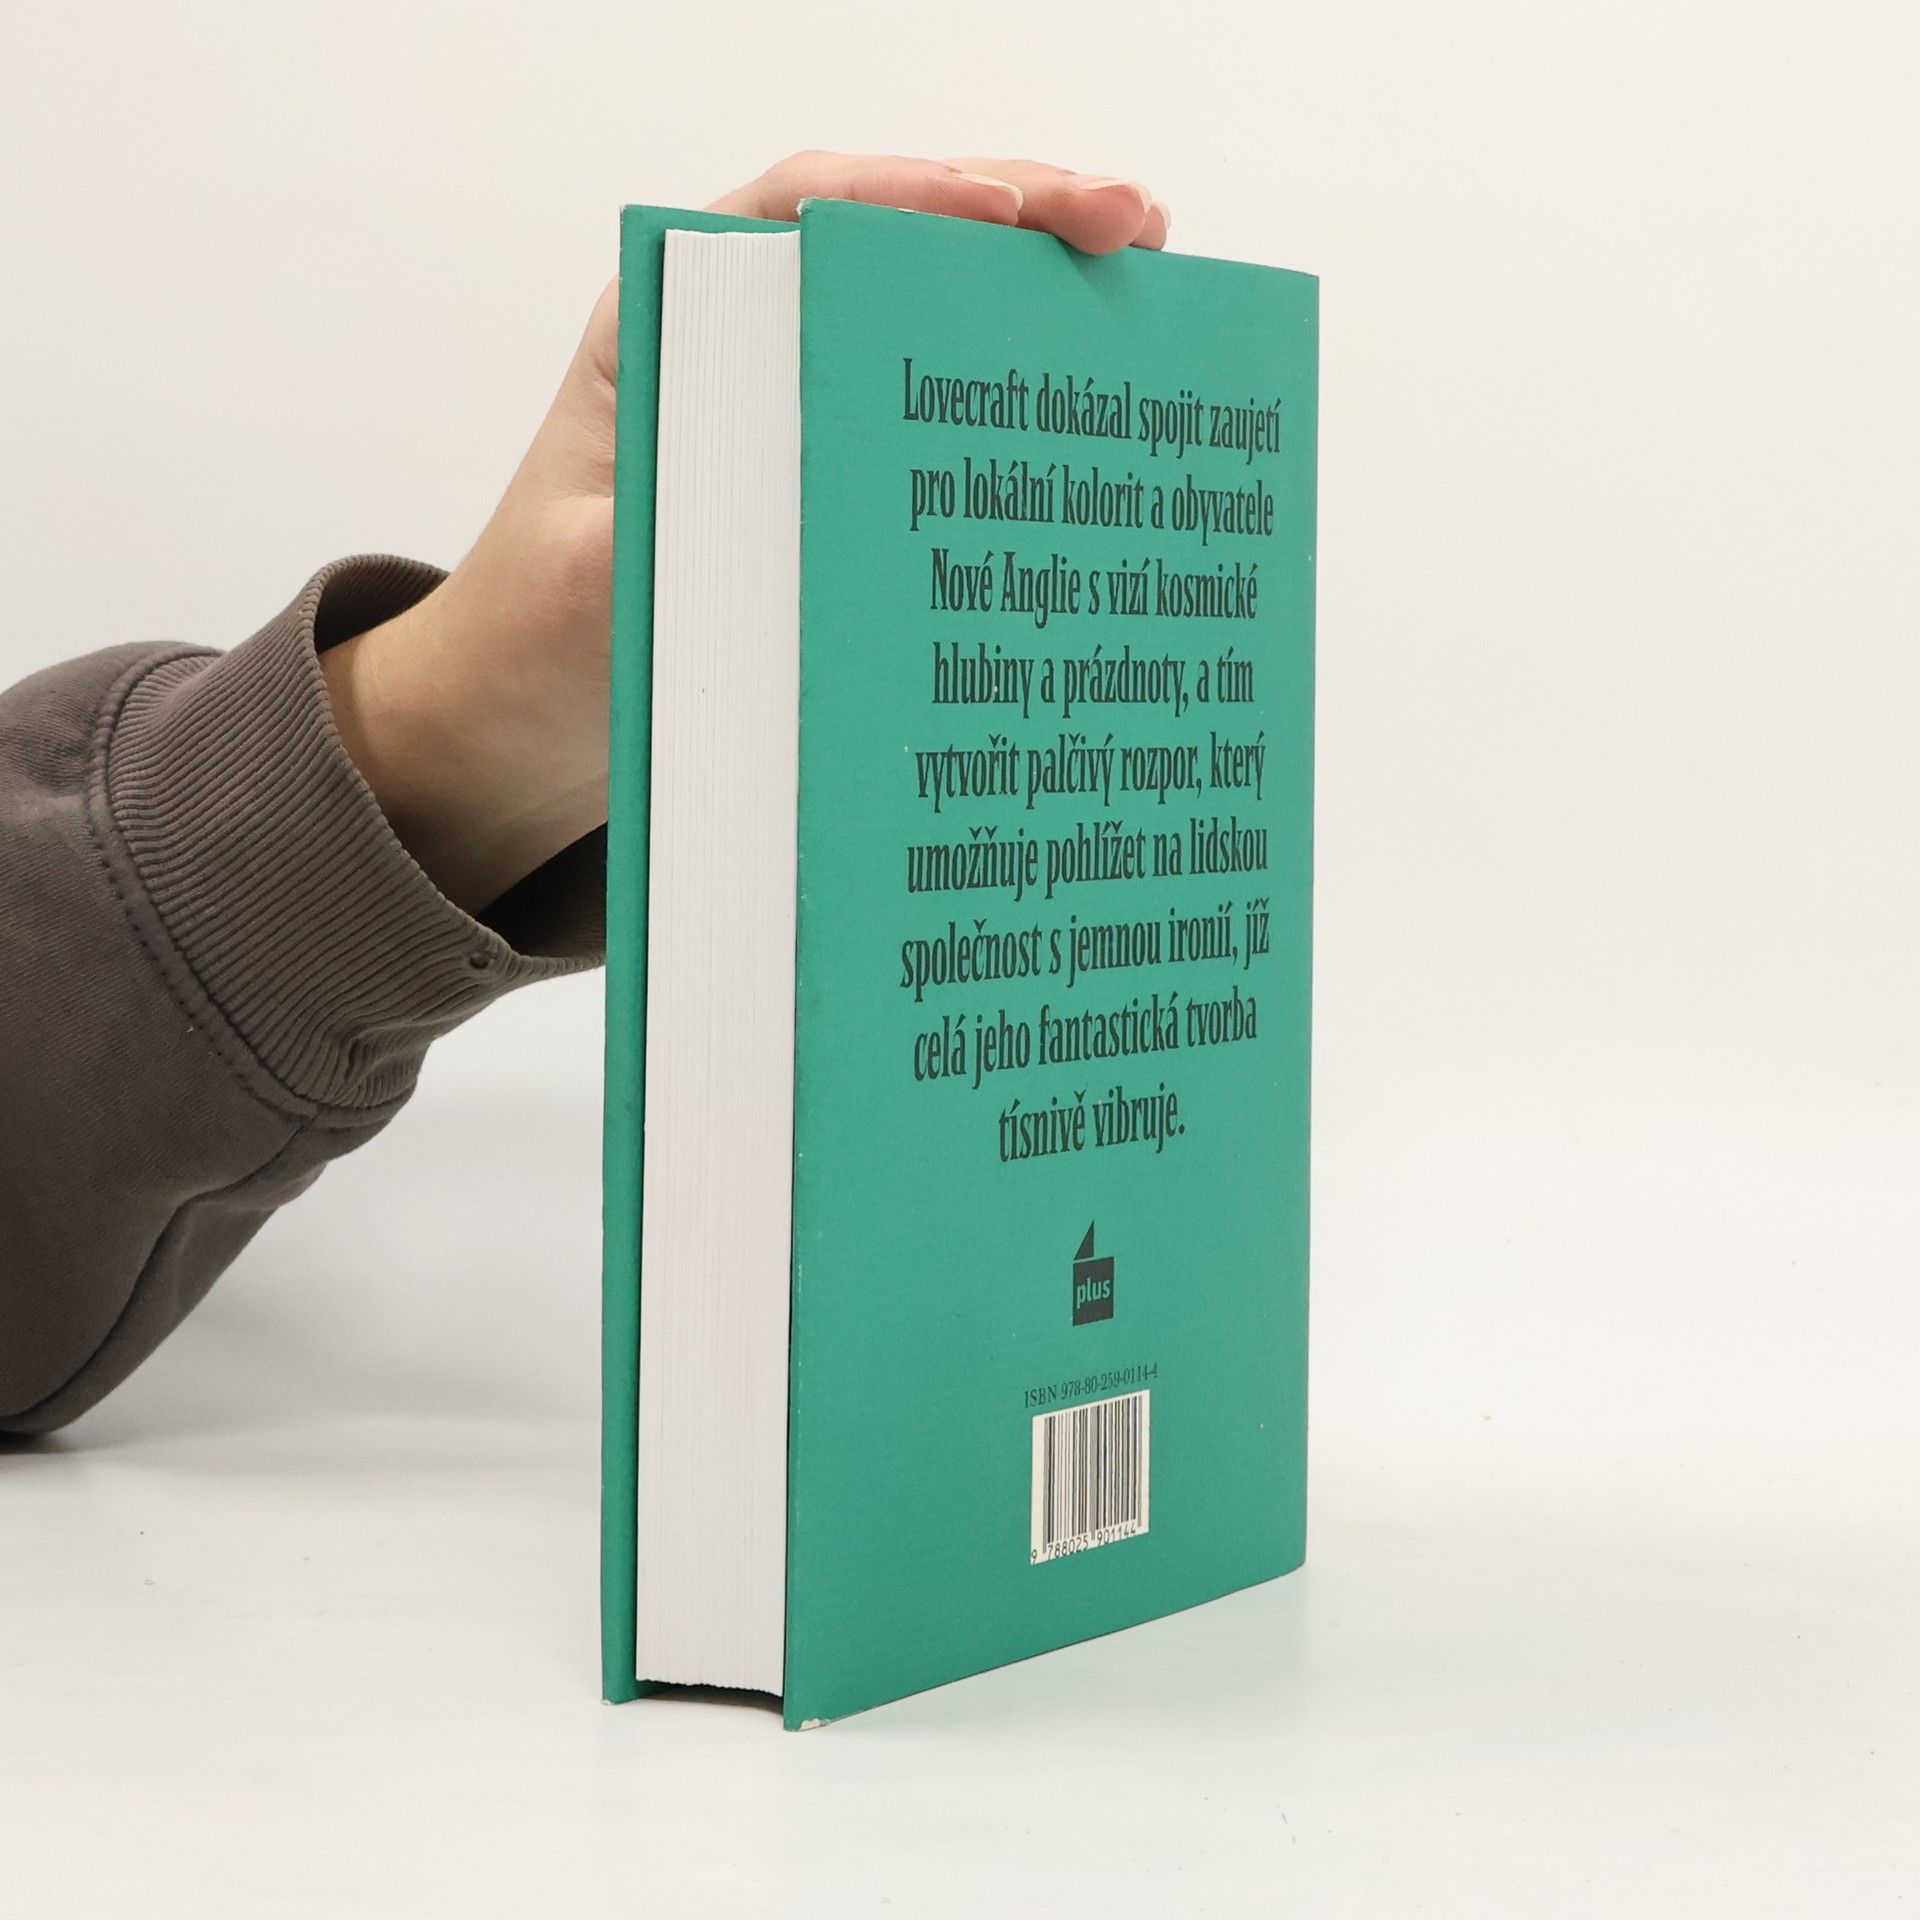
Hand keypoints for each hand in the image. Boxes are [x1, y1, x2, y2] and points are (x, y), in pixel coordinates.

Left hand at [320, 155, 1168, 913]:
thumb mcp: (580, 595)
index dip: (915, 196)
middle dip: (1018, 223)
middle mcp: (732, 353)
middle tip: (1137, 225)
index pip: (798, 216)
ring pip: (921, 325)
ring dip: (1031, 304)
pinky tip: (1091, 420)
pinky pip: (923, 426)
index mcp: (660, 333)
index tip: (1014, 209)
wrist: (513, 728)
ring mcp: (785, 415)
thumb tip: (779, 520)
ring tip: (1150, 291)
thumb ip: (658, 542)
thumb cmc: (531, 646)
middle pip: (888, 249)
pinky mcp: (820, 488)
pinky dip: (1007, 412)